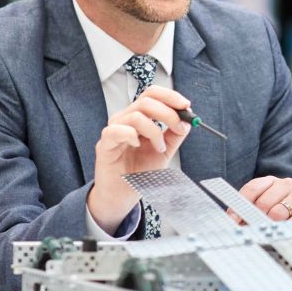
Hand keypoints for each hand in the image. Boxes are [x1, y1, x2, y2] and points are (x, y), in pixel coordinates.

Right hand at [88, 87, 192, 233]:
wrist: (123, 196)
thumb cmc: (139, 173)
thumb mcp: (164, 152)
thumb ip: (174, 136)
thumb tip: (187, 122)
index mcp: (138, 117)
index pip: (152, 94)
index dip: (169, 96)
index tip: (186, 105)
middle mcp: (124, 119)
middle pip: (146, 101)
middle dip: (168, 113)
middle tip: (179, 128)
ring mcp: (113, 130)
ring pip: (135, 115)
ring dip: (154, 131)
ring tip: (160, 148)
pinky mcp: (104, 145)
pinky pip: (116, 131)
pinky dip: (131, 135)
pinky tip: (138, 146)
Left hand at [238, 175, 291, 237]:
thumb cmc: (280, 222)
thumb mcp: (261, 215)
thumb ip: (246, 215)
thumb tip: (230, 222)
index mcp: (270, 182)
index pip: (252, 189)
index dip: (240, 206)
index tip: (233, 221)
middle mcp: (286, 185)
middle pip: (263, 202)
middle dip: (255, 220)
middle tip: (254, 232)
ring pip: (277, 212)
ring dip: (272, 227)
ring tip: (273, 234)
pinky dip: (288, 232)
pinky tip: (288, 235)